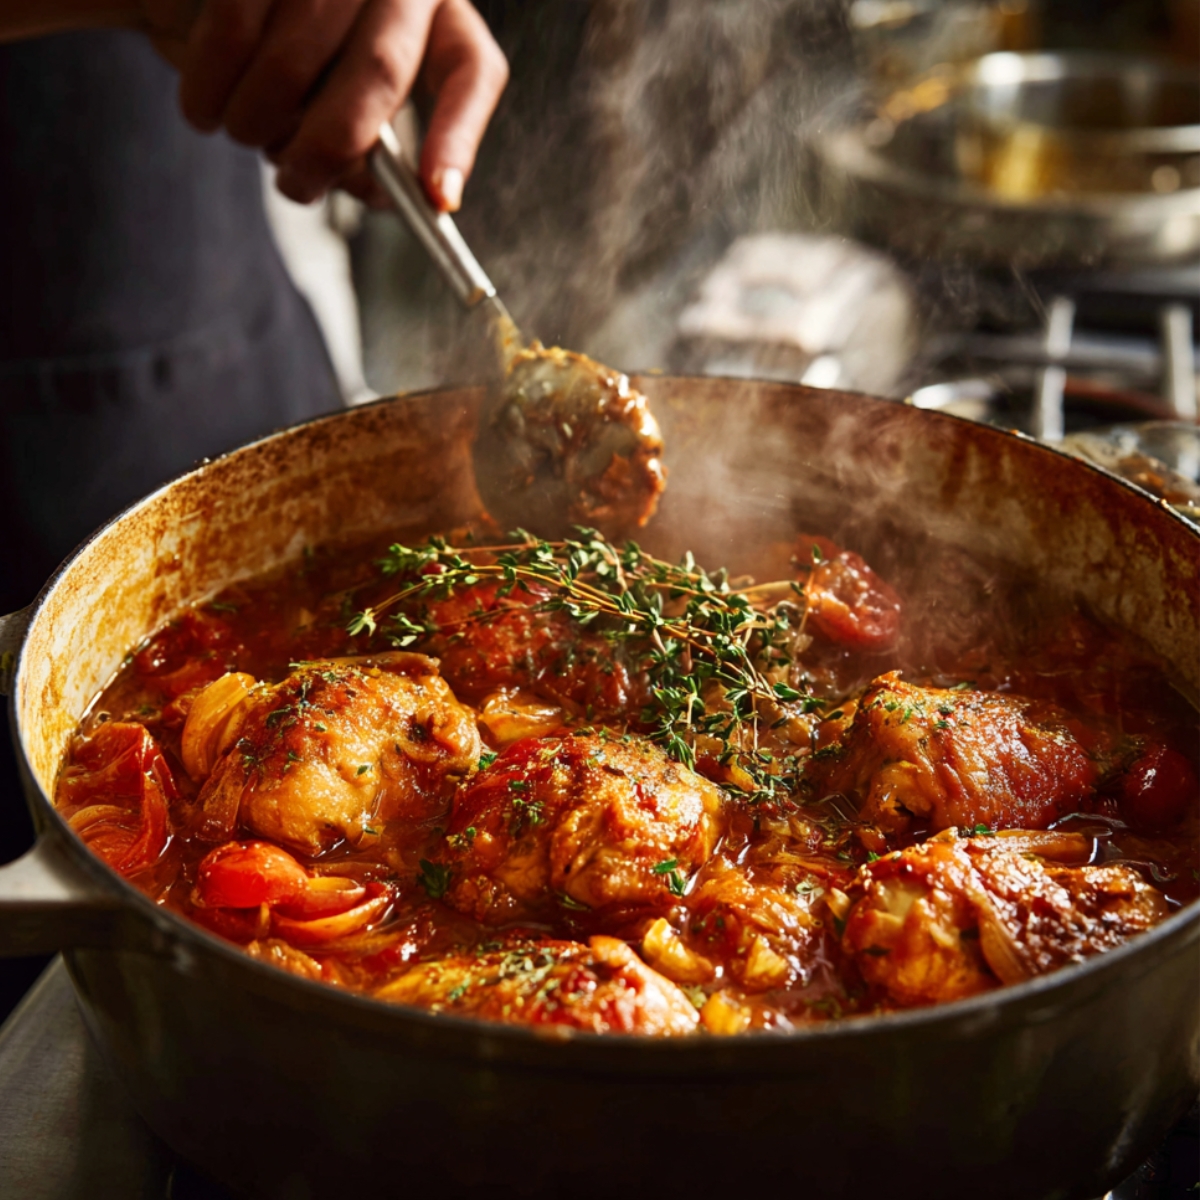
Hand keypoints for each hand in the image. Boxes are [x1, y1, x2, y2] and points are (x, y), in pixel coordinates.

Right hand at [169, 0, 507, 207]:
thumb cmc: (277, 57)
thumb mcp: (333, 104)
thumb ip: (364, 149)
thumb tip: (380, 193)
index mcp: (432, 12)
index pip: (470, 69)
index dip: (457, 138)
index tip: (437, 201)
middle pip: (380, 70)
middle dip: (332, 145)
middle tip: (297, 186)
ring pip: (297, 58)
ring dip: (259, 121)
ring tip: (242, 132)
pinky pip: (232, 31)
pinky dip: (211, 90)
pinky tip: (203, 112)